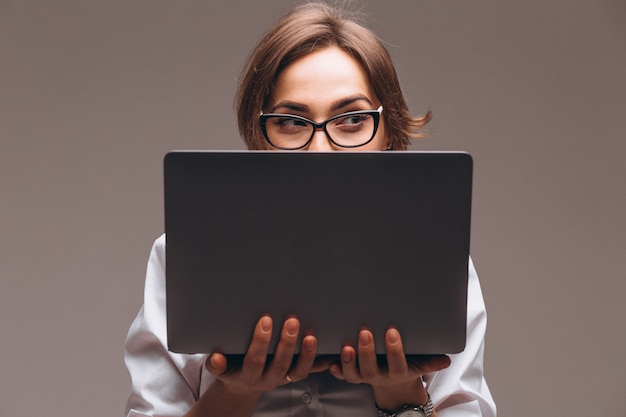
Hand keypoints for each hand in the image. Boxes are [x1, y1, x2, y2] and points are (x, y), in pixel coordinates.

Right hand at [205, 316, 329, 394]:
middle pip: (280, 364)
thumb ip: (216, 363)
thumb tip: (215, 357)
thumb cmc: (232, 366)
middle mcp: (268, 380)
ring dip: (307, 354)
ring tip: (311, 336)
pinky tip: (330, 349)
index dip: (261, 341)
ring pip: (298, 371)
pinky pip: (310, 372)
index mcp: (248, 376)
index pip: (256, 359)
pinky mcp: (295, 376)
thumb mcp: (220, 367)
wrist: (242, 383)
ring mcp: (283, 379)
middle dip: (287, 343)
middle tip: (292, 320)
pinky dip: (321, 362)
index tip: (265, 320)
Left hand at [328, 327, 450, 409]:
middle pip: (371, 368)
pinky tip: (330, 361)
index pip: (396, 363)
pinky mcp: (352, 374)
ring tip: (346, 345)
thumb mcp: (420, 364)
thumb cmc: (407, 364)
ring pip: (354, 373)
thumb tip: (446, 360)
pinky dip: (336, 369)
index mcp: (397, 372)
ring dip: (349, 360)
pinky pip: (342, 375)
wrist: (395, 382)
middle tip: (365, 332)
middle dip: (367, 351)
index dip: (394, 350)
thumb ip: (431, 361)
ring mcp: (364, 376)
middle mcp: (379, 376)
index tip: (392, 331)